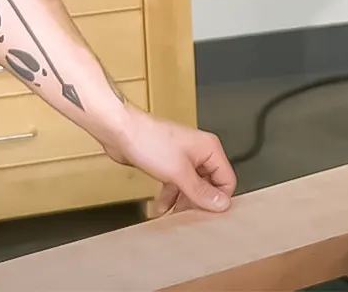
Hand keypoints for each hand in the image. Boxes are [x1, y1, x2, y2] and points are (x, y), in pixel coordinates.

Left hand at [103, 105, 236, 213]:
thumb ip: (201, 191)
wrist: (120, 131)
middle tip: (189, 216)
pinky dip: (171, 195)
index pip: (227, 179)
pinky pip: (177, 183)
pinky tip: (162, 206)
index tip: (208, 213)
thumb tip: (221, 204)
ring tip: (174, 214)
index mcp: (210, 148)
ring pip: (192, 186)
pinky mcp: (169, 162)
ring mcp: (184, 157)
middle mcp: (200, 152)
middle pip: (209, 184)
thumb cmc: (149, 140)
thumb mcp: (179, 172)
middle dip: (198, 201)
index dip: (218, 198)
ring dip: (183, 201)